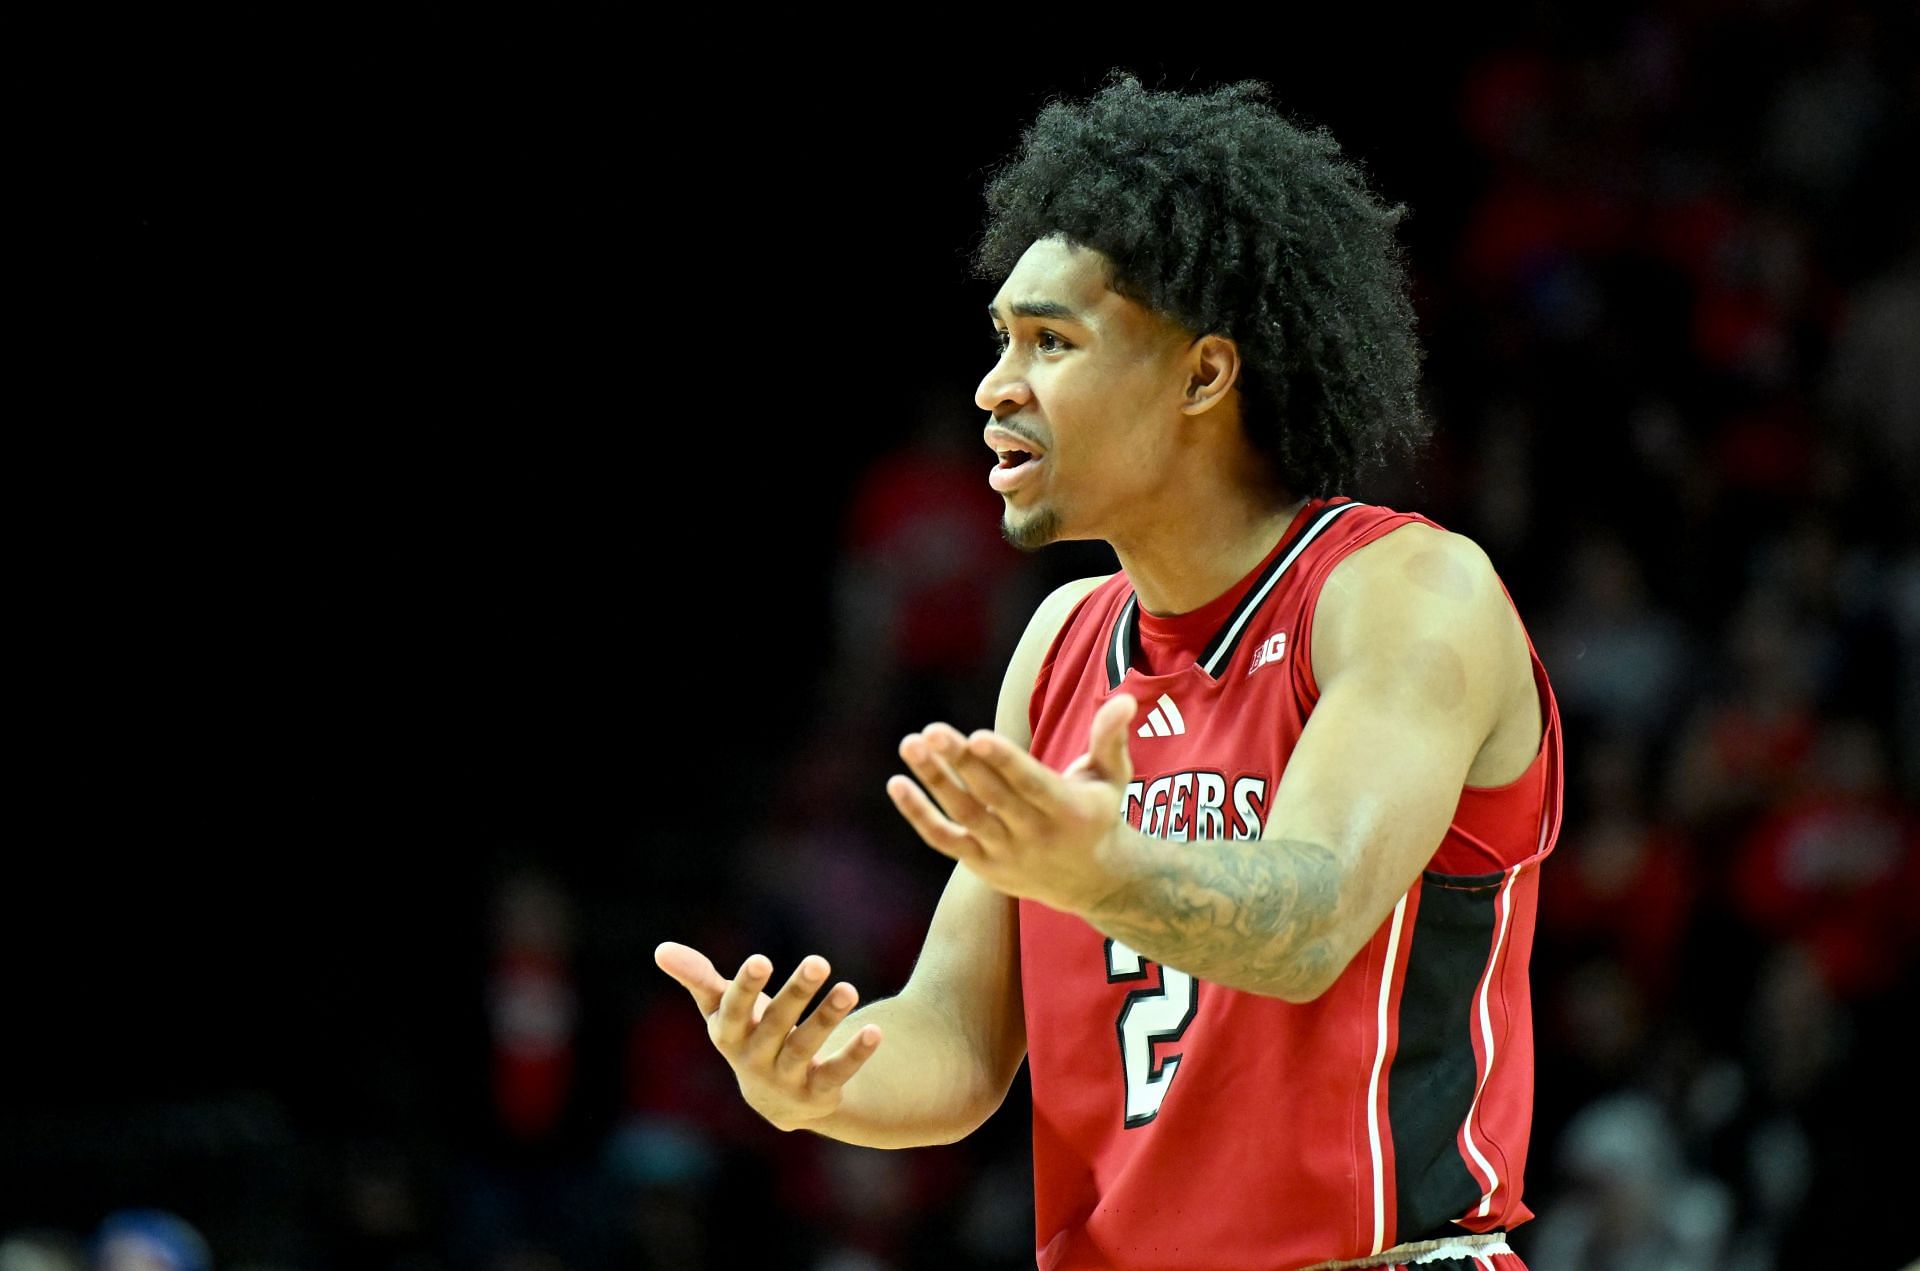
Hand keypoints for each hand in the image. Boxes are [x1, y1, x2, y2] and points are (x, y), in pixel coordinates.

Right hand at [653, 941, 880, 1131]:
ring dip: (826, 1018)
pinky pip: (835, 1074)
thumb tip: (659, 949)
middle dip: (796, 993)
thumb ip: (698, 979)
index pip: (733, 1011)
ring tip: (849, 988)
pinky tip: (874, 1031)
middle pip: (775, 1025)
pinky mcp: (817, 1095)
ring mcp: (785, 1080)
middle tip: (819, 961)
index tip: (761, 960)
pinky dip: (855, 1054)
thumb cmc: (749, 1035)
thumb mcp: (724, 1009)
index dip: (745, 988)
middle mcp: (754, 1060)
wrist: (778, 1099)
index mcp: (730, 1035)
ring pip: (805, 1047)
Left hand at [886, 692, 1138, 913]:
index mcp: (1068, 810)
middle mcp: (1035, 835)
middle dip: (961, 762)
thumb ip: (1111, 737)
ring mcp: (1005, 853)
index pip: (1030, 784)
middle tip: (932, 730)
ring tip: (911, 744)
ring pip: (964, 814)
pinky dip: (919, 815)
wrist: (1094, 882)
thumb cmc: (1098, 814)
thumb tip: (1126, 700)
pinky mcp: (982, 865)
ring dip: (935, 781)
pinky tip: (897, 784)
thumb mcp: (1113, 777)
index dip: (1004, 762)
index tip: (977, 736)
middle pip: (991, 796)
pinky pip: (944, 840)